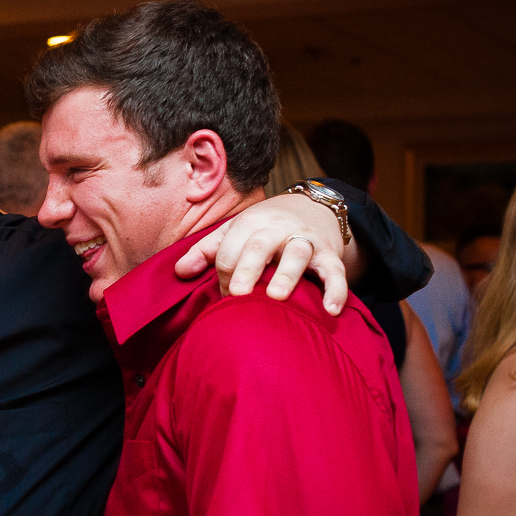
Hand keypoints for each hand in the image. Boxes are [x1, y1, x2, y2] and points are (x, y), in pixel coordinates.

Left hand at [174, 192, 348, 314]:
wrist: (314, 206)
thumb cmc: (265, 227)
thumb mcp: (235, 231)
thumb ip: (207, 251)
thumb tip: (179, 272)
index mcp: (250, 223)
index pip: (230, 247)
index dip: (223, 272)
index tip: (224, 296)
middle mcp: (278, 227)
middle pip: (260, 245)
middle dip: (248, 268)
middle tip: (237, 294)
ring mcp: (305, 239)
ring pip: (297, 253)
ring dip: (287, 274)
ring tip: (277, 297)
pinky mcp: (330, 253)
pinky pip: (335, 271)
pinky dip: (336, 289)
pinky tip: (331, 309)